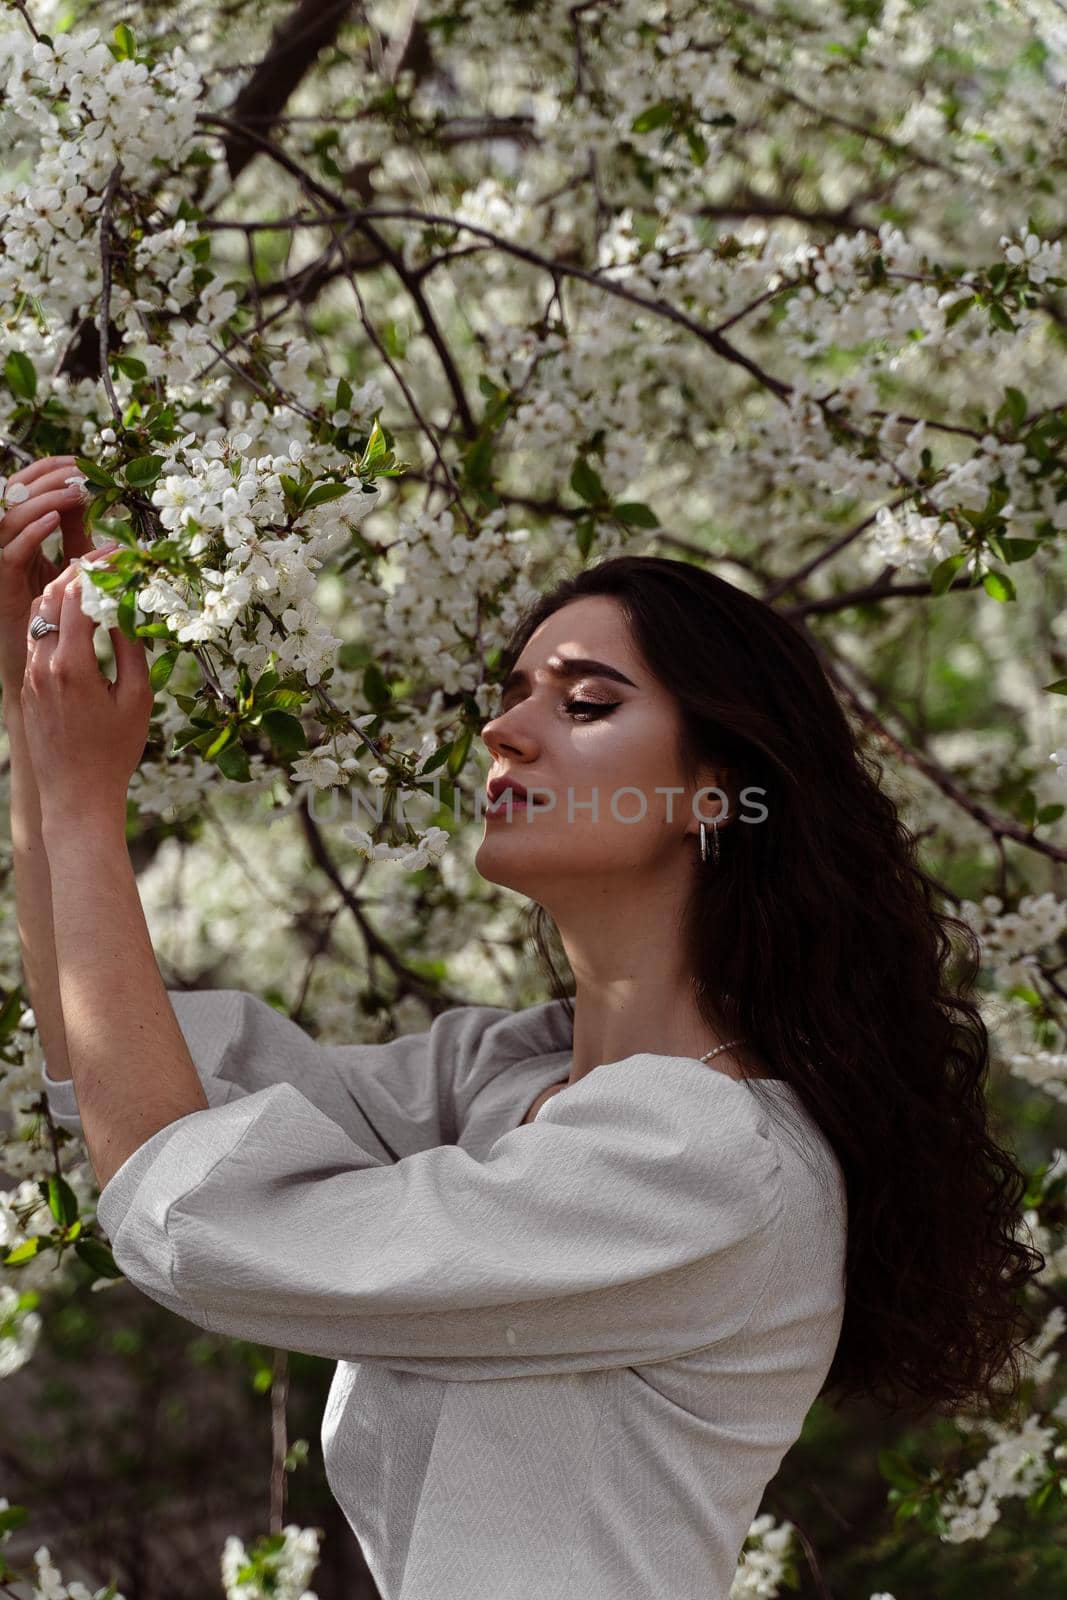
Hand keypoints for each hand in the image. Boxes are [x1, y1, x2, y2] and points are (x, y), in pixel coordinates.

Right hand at [0, 454, 95, 692]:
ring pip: (11, 522)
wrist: (51, 713)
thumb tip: (123, 544)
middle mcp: (16, 565)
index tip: (82, 464)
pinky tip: (58, 520)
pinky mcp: (4, 595)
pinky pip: (10, 555)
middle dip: (43, 479)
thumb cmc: (76, 663)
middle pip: (18, 504)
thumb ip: (99, 573)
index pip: (36, 506)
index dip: (50, 479)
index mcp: (35, 561)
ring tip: (73, 486)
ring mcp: (7, 580)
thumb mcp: (92, 604)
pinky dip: (31, 534)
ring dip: (41, 500)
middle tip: (75, 465)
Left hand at [20, 550, 153, 830]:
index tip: (119, 554)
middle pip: (53, 598)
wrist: (77, 795)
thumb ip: (130, 649)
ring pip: (39, 617)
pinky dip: (56, 620)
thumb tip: (126, 610)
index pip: (78, 597)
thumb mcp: (136, 699)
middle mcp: (44, 665)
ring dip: (63, 592)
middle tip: (106, 558)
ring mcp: (31, 676)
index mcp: (72, 666)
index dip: (99, 569)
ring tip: (91, 580)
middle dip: (78, 571)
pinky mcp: (28, 688)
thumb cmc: (115, 752)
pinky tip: (78, 618)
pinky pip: (38, 641)